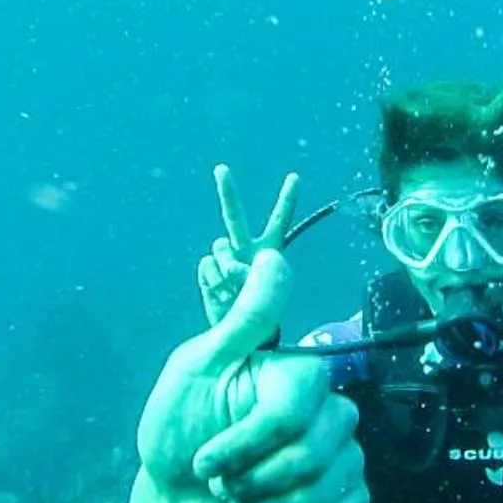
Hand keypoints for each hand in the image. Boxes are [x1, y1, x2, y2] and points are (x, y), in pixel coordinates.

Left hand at [141, 248, 365, 502]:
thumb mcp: (197, 370)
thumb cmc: (180, 433)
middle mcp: (328, 411)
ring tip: (242, 496)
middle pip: (312, 453)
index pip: (292, 410)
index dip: (245, 442)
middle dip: (252, 479)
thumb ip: (242, 320)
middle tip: (223, 479)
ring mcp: (342, 457)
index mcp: (296, 376)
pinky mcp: (345, 501)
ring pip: (324, 490)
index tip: (202, 459)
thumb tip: (273, 257)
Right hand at [196, 164, 301, 325]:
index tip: (295, 176)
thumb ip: (252, 275)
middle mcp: (245, 249)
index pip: (280, 220)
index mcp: (269, 250)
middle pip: (234, 216)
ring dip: (228, 267)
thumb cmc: (262, 313)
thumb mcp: (269, 293)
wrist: (240, 333)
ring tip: (237, 291)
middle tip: (221, 169)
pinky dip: (215, 281)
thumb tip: (231, 265)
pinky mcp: (208, 271)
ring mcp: (225, 259)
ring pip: (220, 246)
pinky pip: (207, 265)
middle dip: (227, 191)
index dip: (287, 199)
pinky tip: (223, 295)